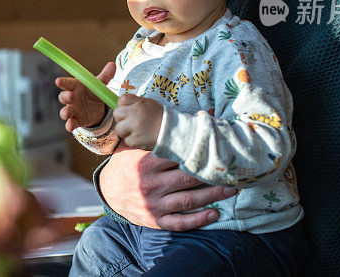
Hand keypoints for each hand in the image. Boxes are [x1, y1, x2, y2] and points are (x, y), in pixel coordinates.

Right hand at [55, 62, 115, 131]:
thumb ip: (105, 75)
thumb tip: (113, 64)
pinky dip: (70, 125)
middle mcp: (71, 98)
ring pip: (65, 111)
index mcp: (75, 86)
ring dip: (65, 112)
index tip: (58, 81)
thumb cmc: (93, 92)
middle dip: (65, 96)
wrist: (97, 108)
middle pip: (63, 96)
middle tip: (69, 96)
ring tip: (67, 113)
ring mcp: (73, 109)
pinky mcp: (77, 120)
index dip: (62, 82)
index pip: (67, 83)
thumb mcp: (99, 84)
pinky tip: (70, 126)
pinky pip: (71, 123)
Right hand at [99, 144, 236, 230]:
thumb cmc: (125, 165)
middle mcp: (152, 184)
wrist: (107, 191)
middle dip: (212, 175)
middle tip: (232, 170)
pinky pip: (179, 222)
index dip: (199, 151)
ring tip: (231, 190)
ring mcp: (155, 204)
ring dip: (212, 196)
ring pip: (188, 200)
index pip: (177, 156)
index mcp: (147, 164)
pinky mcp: (156, 220)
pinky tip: (214, 215)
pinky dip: (198, 220)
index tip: (216, 147)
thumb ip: (149, 136)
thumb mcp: (131, 146)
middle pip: (188, 179)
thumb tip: (172, 116)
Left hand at [113, 94, 163, 149]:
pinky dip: (133, 141)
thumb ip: (135, 102)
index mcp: (139, 104)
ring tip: (137, 131)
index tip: (129, 110)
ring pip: (119, 129)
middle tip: (131, 122)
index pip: (121, 100)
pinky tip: (142, 138)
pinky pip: (127, 141)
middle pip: (117, 114)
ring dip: (126, 131)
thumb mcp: (149, 104)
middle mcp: (135, 114)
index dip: (123, 105)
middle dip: (122, 118)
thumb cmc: (160, 117)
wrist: (174, 132)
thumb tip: (120, 103)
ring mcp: (135, 128)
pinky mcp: (136, 140)